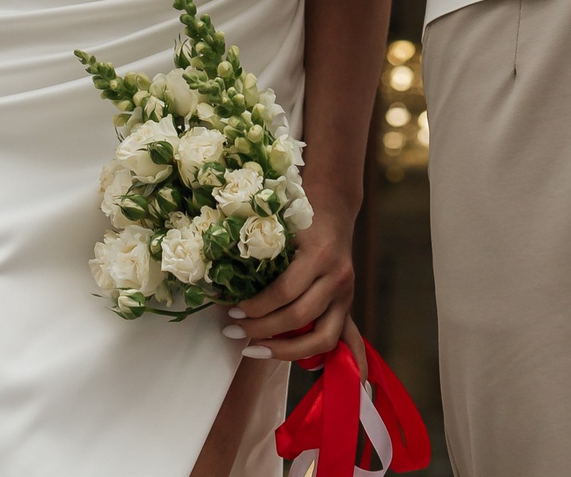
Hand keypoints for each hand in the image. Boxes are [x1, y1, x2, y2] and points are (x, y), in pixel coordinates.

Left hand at [223, 209, 356, 363]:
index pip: (285, 292)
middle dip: (263, 329)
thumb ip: (263, 254)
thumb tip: (223, 283)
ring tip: (255, 350)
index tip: (232, 311)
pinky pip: (337, 339)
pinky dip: (322, 356)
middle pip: (300, 317)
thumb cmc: (302, 213)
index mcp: (319, 254)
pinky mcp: (347, 305)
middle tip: (234, 331)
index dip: (257, 307)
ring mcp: (346, 294)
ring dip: (286, 351)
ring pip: (322, 338)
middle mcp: (337, 277)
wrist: (334, 205)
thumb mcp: (283, 225)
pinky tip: (303, 365)